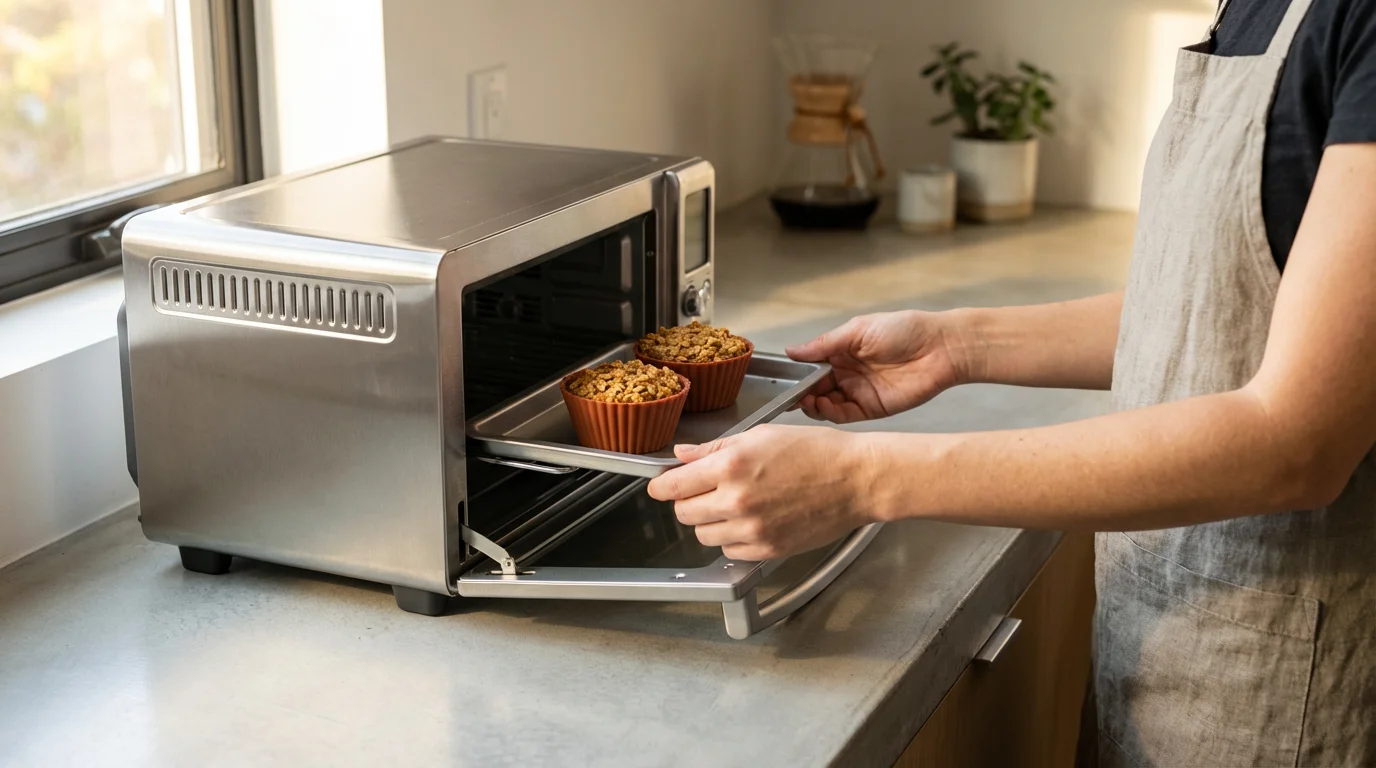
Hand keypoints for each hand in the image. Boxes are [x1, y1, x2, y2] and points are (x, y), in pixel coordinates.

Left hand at [645, 424, 876, 560]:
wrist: (856, 479)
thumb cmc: (816, 451)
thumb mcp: (760, 436)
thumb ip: (714, 449)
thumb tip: (681, 456)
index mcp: (731, 467)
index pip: (671, 485)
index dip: (661, 485)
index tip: (661, 485)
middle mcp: (736, 501)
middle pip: (682, 512)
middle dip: (687, 500)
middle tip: (705, 490)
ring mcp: (752, 529)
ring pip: (703, 535)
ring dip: (709, 521)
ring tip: (733, 504)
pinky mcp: (768, 549)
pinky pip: (729, 551)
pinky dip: (733, 538)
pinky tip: (751, 519)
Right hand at [785, 310, 967, 423]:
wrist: (940, 348)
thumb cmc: (905, 330)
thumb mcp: (858, 330)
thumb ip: (825, 343)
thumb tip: (792, 350)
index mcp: (843, 352)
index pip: (811, 368)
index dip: (797, 375)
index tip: (783, 380)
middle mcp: (848, 374)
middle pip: (815, 389)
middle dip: (800, 393)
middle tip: (790, 395)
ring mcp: (859, 392)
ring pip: (826, 405)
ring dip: (812, 405)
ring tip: (805, 400)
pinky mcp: (872, 408)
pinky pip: (844, 415)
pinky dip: (829, 413)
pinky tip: (822, 406)